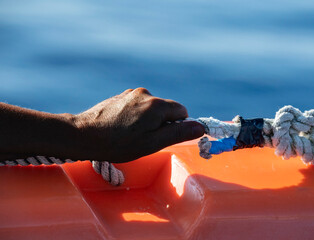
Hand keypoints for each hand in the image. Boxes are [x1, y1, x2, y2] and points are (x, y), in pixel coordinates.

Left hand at [72, 88, 204, 162]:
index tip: (164, 138)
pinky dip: (136, 116)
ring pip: (152, 107)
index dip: (177, 127)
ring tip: (131, 134)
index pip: (182, 112)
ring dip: (148, 120)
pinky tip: (122, 127)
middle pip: (166, 109)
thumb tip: (201, 127)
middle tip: (145, 139)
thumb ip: (178, 134)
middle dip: (162, 123)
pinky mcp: (121, 96)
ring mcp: (131, 93)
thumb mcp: (152, 144)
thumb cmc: (119, 144)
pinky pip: (138, 105)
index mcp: (157, 105)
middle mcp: (146, 94)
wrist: (83, 135)